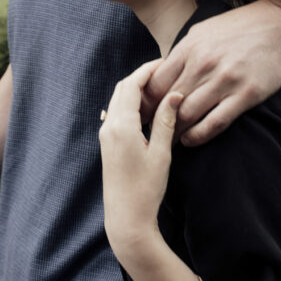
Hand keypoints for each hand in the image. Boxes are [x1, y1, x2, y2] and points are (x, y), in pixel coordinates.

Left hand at [100, 59, 182, 253]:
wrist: (126, 218)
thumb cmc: (146, 189)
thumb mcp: (161, 153)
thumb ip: (166, 120)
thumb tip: (174, 94)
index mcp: (121, 126)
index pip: (132, 85)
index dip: (147, 70)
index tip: (164, 62)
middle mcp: (109, 126)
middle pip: (122, 88)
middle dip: (141, 76)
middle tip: (164, 71)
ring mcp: (106, 135)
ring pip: (118, 100)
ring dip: (135, 89)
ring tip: (159, 86)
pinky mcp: (107, 143)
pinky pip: (116, 113)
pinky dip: (130, 103)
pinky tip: (147, 107)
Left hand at [143, 0, 280, 145]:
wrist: (279, 25)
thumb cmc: (237, 28)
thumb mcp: (202, 32)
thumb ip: (181, 53)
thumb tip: (160, 73)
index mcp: (189, 48)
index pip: (155, 83)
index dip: (145, 103)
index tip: (142, 114)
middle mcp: (203, 64)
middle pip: (168, 102)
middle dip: (156, 120)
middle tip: (150, 133)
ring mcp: (225, 80)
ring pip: (188, 115)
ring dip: (175, 131)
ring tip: (169, 139)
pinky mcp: (245, 94)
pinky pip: (215, 122)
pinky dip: (198, 136)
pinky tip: (190, 140)